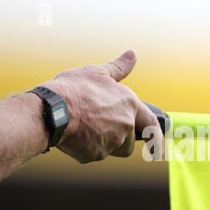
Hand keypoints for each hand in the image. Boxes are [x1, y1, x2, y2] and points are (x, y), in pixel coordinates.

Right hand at [42, 50, 161, 162]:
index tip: (158, 149)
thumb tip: (132, 54)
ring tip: (86, 127)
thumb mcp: (97, 72)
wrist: (52, 109)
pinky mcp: (96, 154)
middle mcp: (126, 125)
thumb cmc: (74, 88)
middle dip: (119, 137)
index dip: (156, 137)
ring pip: (114, 149)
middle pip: (130, 140)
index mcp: (130, 105)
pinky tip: (75, 134)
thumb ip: (118, 67)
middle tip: (99, 125)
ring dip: (105, 143)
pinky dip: (86, 147)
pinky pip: (95, 153)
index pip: (151, 124)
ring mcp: (112, 142)